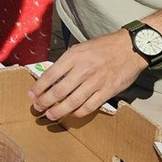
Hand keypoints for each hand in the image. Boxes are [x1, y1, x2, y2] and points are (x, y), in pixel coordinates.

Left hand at [29, 30, 146, 120]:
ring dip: (59, 110)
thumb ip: (67, 62)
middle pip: (59, 91)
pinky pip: (90, 106)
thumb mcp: (80, 48)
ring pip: (73, 101)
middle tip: (37, 108)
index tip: (31, 95)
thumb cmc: (103, 47)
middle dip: (45, 102)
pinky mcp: (107, 92)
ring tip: (50, 115)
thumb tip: (52, 76)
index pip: (50, 75)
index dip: (39, 87)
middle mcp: (82, 70)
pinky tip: (71, 114)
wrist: (129, 49)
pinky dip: (78, 112)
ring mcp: (95, 82)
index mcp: (73, 57)